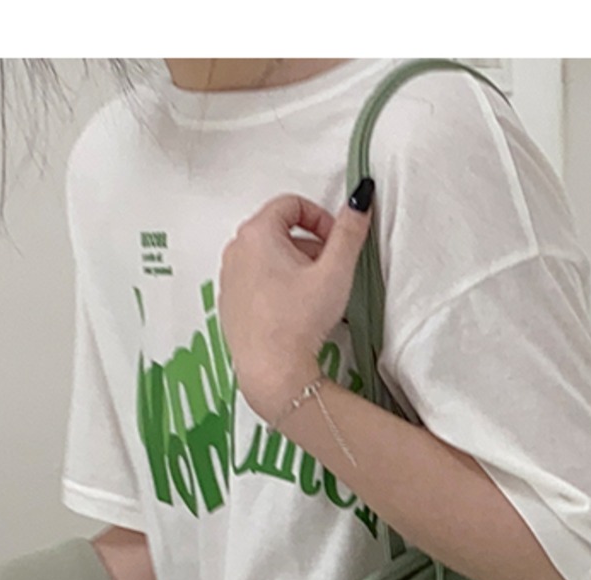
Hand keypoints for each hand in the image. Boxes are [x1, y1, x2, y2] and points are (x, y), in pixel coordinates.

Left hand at [217, 181, 374, 426]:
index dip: (320, 217)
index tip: (336, 241)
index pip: (291, 204)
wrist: (272, 371)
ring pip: (266, 256)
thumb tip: (361, 198)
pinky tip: (294, 310)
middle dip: (309, 243)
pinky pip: (255, 280)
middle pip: (278, 229)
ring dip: (293, 264)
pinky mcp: (230, 303)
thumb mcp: (335, 272)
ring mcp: (229, 278)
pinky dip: (276, 285)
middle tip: (329, 269)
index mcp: (257, 234)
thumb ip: (350, 231)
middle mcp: (236, 250)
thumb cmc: (299, 322)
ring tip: (314, 293)